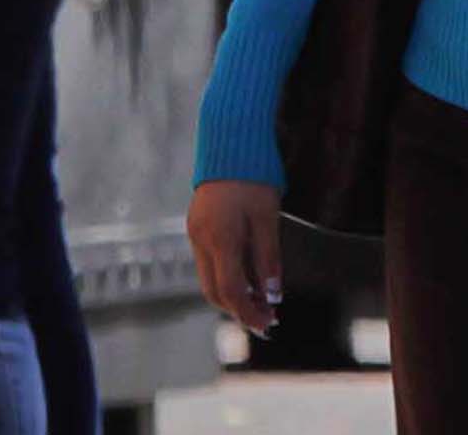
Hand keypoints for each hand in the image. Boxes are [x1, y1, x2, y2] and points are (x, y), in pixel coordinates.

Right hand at [187, 179, 284, 337]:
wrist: (228, 144)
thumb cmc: (254, 177)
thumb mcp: (268, 217)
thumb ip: (268, 257)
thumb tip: (272, 294)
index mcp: (220, 239)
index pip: (230, 290)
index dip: (248, 311)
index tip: (268, 323)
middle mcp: (201, 241)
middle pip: (214, 291)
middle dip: (239, 309)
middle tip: (266, 319)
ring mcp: (195, 235)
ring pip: (209, 279)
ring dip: (232, 295)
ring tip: (260, 302)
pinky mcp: (196, 228)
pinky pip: (208, 263)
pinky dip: (226, 277)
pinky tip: (246, 279)